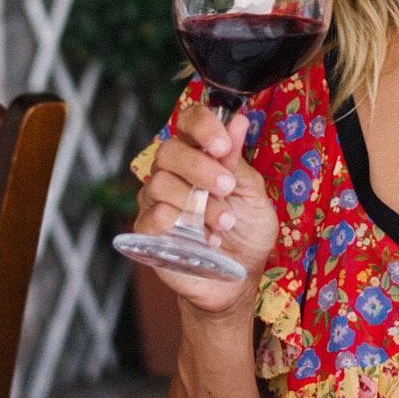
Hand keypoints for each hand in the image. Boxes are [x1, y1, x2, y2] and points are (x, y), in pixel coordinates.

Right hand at [133, 104, 280, 316]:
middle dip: (200, 166)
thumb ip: (237, 159)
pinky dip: (183, 225)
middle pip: (168, 151)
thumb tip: (237, 119)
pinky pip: (154, 216)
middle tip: (226, 187)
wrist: (240, 278)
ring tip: (224, 223)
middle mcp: (172, 174)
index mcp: (199, 156)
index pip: (187, 122)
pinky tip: (207, 239)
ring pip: (159, 183)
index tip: (222, 143)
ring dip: (198, 202)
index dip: (201, 124)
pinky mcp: (147, 232)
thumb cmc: (246, 231)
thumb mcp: (251, 193)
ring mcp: (155, 202)